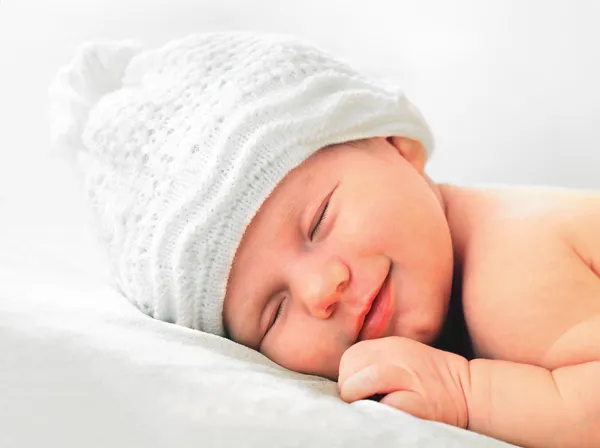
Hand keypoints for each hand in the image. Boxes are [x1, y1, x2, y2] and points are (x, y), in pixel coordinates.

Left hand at [338, 336, 469, 427]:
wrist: (471, 391)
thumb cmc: (431, 379)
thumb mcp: (403, 357)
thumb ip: (377, 360)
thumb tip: (347, 378)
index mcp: (393, 345)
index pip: (352, 354)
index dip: (347, 374)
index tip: (353, 388)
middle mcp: (400, 357)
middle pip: (354, 364)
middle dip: (347, 386)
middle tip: (356, 401)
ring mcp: (412, 378)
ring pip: (369, 378)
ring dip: (357, 395)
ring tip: (363, 406)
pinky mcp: (422, 401)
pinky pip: (391, 403)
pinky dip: (382, 410)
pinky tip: (387, 412)